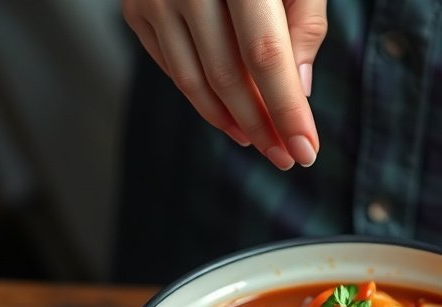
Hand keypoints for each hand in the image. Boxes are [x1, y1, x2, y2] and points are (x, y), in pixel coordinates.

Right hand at [122, 0, 327, 169]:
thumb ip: (303, 22)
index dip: (286, 108)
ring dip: (231, 123)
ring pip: (194, 81)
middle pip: (227, 76)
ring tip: (261, 143)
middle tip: (286, 157)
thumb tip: (297, 92)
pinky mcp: (135, 7)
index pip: (264, 54)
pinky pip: (173, 69)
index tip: (306, 151)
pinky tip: (230, 117)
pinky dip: (203, 99)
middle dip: (261, 126)